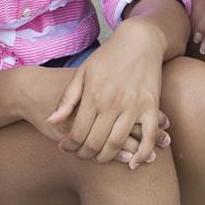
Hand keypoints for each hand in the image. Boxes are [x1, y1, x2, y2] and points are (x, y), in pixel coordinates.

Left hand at [47, 23, 170, 167]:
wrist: (139, 41)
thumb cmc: (107, 57)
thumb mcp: (82, 72)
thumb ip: (67, 99)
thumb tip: (52, 121)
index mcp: (93, 95)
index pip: (77, 132)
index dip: (69, 146)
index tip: (65, 148)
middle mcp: (113, 104)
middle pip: (96, 143)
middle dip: (85, 154)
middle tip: (82, 155)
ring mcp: (134, 107)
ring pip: (118, 144)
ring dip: (107, 157)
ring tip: (100, 157)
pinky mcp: (152, 107)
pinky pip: (149, 138)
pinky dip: (142, 155)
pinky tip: (133, 164)